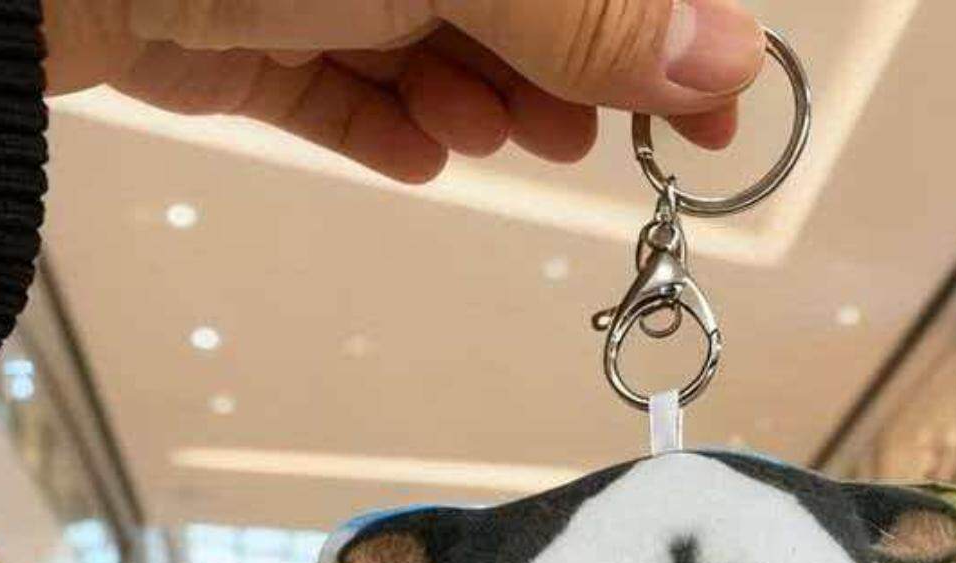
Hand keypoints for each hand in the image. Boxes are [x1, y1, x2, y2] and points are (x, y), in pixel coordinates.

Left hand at [41, 0, 764, 181]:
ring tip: (491, 140)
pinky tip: (419, 155)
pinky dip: (382, 124)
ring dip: (478, 102)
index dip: (665, 20)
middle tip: (588, 139)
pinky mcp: (231, 24)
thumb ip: (585, 7)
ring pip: (427, 38)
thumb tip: (724, 56)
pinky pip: (331, 82)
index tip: (712, 110)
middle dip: (560, 69)